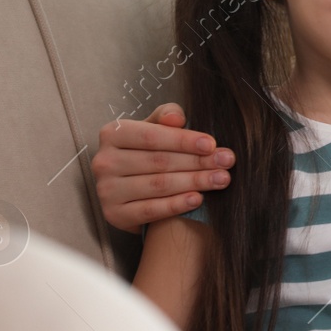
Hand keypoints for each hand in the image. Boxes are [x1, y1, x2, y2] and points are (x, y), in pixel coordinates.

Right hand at [91, 103, 234, 231]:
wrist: (129, 188)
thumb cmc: (146, 151)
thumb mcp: (153, 127)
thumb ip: (166, 116)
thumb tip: (176, 118)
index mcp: (112, 134)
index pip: (152, 137)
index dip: (184, 140)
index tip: (212, 144)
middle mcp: (104, 162)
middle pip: (159, 162)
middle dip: (197, 161)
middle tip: (226, 162)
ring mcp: (107, 190)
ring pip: (158, 185)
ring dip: (194, 182)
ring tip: (221, 179)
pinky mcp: (114, 214)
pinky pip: (151, 210)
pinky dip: (176, 205)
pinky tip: (198, 198)